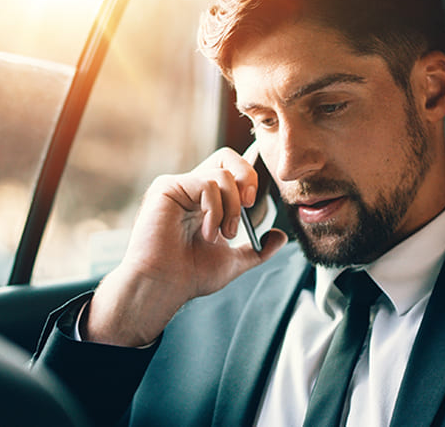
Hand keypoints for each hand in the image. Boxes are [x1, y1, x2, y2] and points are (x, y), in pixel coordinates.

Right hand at [84, 148, 287, 346]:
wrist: (164, 286)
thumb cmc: (189, 276)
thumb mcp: (232, 261)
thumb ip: (257, 249)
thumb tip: (280, 237)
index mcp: (202, 200)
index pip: (230, 170)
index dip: (248, 178)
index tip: (251, 204)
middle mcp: (189, 188)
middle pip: (227, 157)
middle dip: (247, 177)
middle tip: (248, 203)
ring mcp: (177, 186)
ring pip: (221, 175)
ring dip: (231, 208)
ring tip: (223, 234)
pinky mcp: (166, 188)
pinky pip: (206, 184)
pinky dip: (215, 211)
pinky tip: (207, 233)